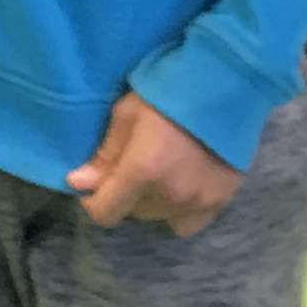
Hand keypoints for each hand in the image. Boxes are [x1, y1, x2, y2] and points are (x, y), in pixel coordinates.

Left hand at [67, 96, 243, 236]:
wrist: (227, 83)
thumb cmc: (170, 89)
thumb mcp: (127, 113)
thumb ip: (105, 154)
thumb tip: (79, 183)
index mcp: (143, 171)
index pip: (105, 212)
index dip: (93, 200)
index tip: (95, 183)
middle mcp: (170, 194)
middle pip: (133, 212)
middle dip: (125, 194)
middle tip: (133, 166)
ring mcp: (199, 201)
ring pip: (159, 216)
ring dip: (152, 200)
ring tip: (160, 171)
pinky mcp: (221, 200)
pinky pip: (188, 223)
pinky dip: (179, 210)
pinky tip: (181, 188)